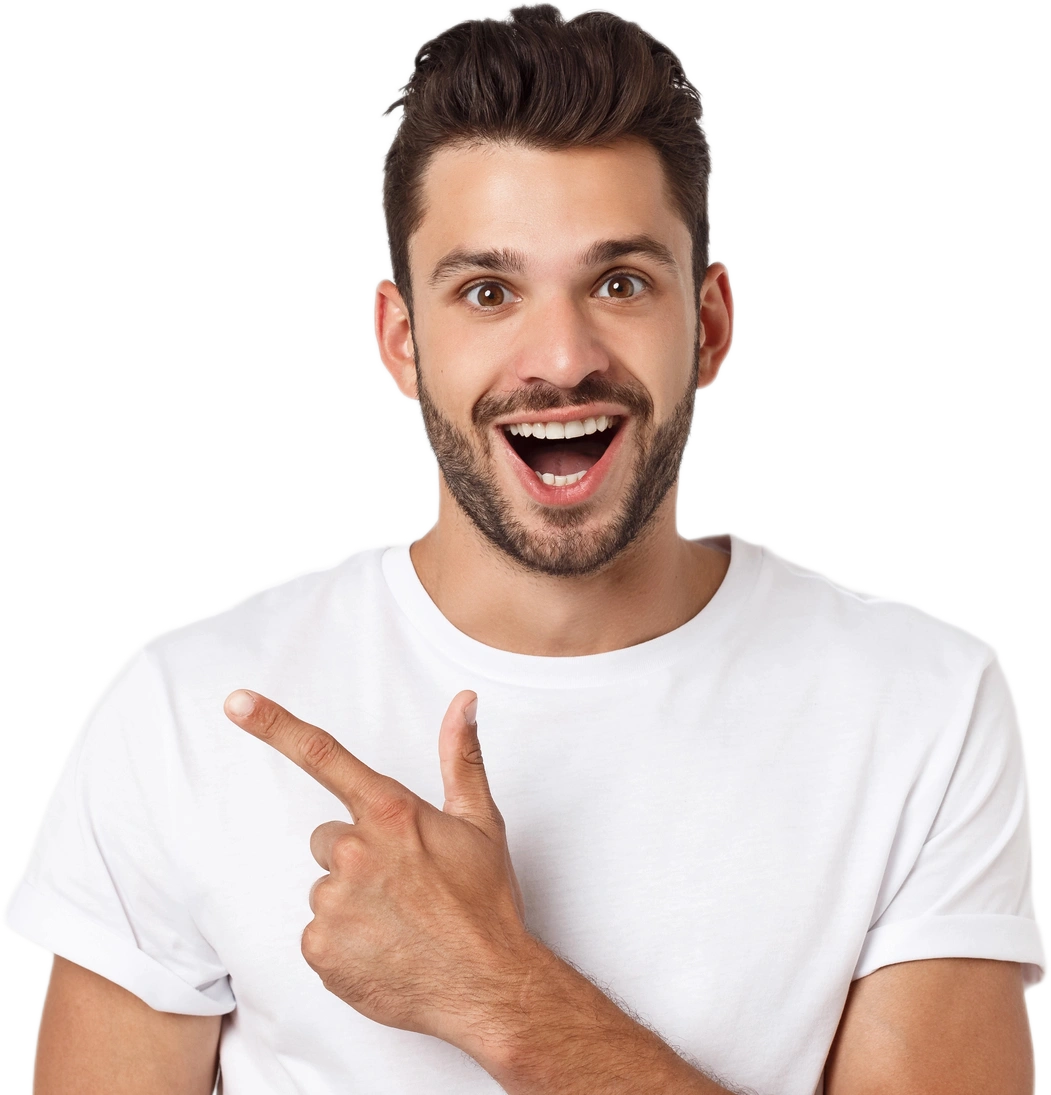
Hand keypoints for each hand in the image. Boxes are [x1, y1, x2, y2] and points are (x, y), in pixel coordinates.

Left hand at [223, 688, 532, 1052]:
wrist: (487, 985)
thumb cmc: (485, 903)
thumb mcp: (481, 821)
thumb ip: (462, 756)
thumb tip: (464, 702)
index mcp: (391, 813)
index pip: (323, 755)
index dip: (274, 725)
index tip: (237, 703)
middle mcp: (355, 851)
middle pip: (327, 839)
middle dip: (357, 856)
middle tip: (403, 885)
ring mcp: (334, 903)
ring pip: (325, 889)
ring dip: (352, 903)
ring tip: (398, 923)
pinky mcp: (320, 950)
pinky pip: (317, 935)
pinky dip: (344, 943)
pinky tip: (383, 950)